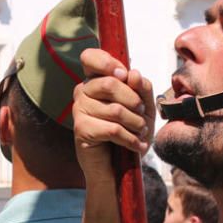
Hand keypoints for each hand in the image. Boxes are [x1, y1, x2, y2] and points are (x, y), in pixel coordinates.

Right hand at [72, 48, 154, 182]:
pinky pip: (112, 129)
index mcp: (96, 80)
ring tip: (140, 132)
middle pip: (110, 83)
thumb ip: (142, 87)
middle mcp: (83, 91)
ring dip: (135, 124)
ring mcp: (79, 109)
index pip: (89, 57)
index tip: (124, 75)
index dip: (107, 63)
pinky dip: (130, 139)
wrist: (119, 165)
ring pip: (115, 110)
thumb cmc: (129, 131)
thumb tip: (132, 74)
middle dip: (134, 101)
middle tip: (142, 116)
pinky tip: (137, 145)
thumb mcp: (143, 107)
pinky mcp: (81, 129)